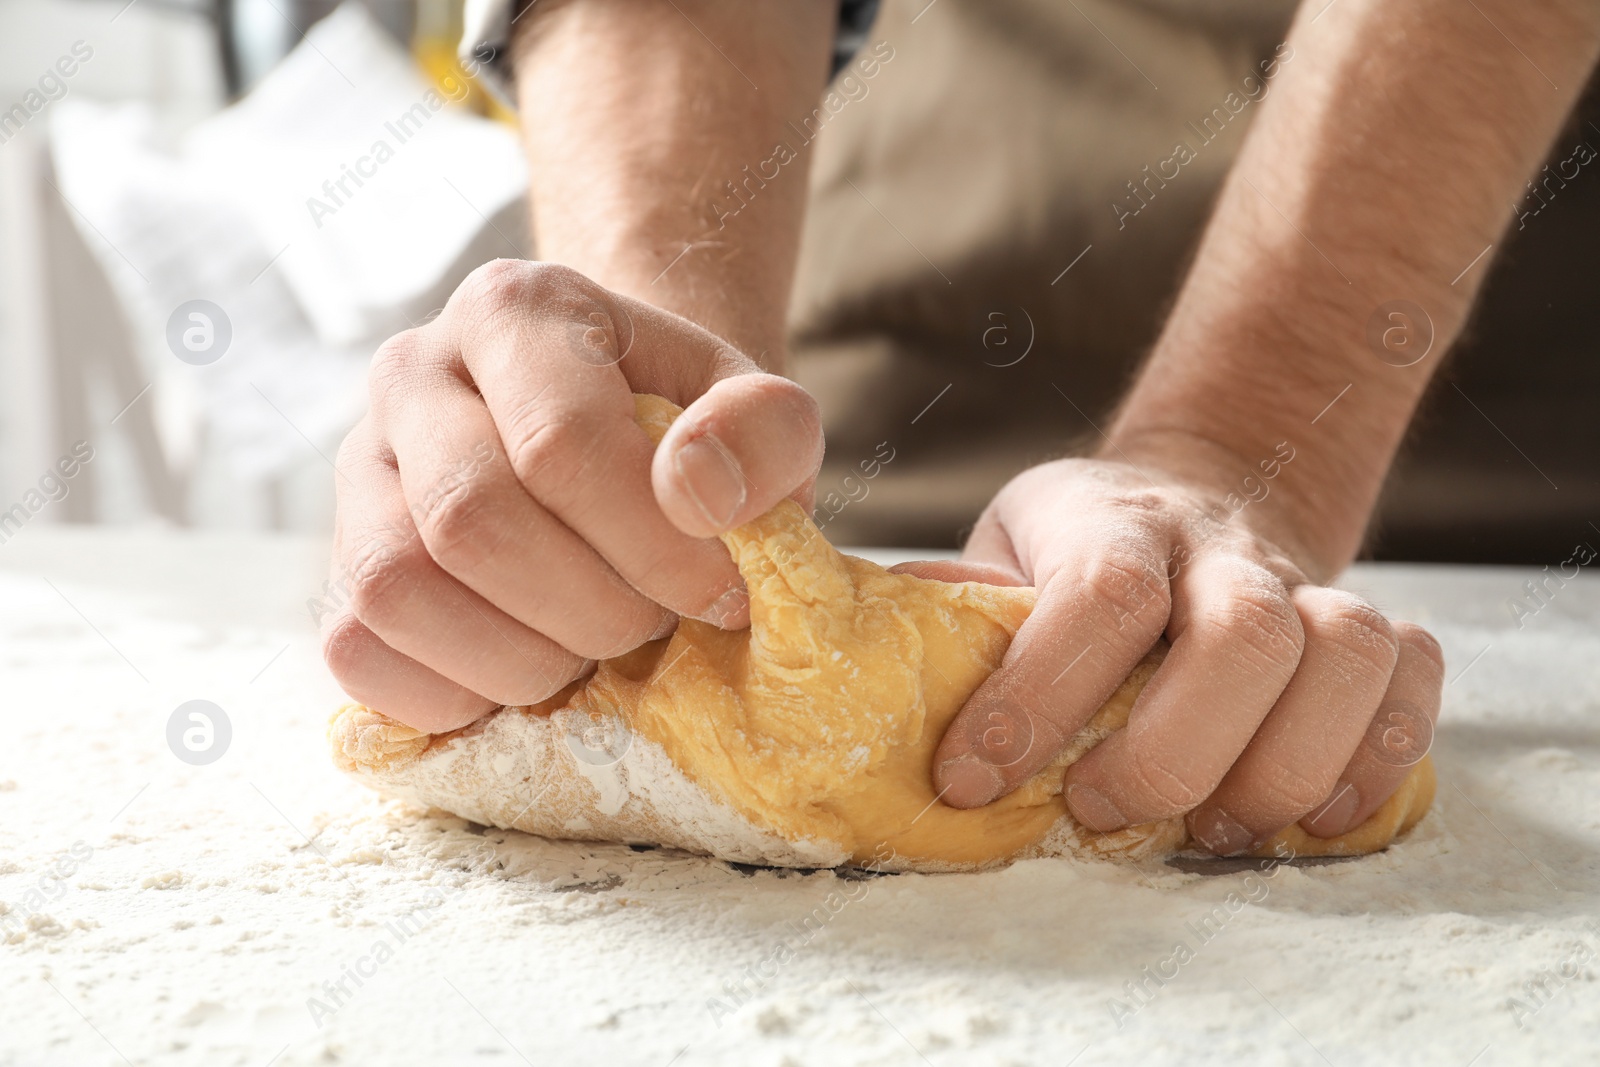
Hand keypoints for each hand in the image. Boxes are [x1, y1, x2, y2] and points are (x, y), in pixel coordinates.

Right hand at [321, 261, 821, 732]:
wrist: (622, 441)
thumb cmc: (691, 434)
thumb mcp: (757, 413)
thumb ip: (763, 433)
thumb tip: (696, 494)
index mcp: (515, 309)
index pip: (560, 441)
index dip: (653, 545)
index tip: (721, 596)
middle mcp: (411, 372)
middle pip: (471, 519)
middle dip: (590, 608)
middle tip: (655, 624)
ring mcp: (357, 469)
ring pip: (396, 587)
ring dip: (521, 658)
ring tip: (594, 648)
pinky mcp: (333, 561)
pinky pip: (355, 651)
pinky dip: (452, 693)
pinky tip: (530, 669)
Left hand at [913, 451, 1441, 852]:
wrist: (1195, 491)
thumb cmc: (1075, 550)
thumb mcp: (998, 553)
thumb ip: (952, 609)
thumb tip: (860, 673)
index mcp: (1110, 522)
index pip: (1096, 598)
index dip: (1036, 699)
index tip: (970, 781)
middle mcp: (1218, 546)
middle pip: (1243, 639)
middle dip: (1171, 755)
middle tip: (1101, 813)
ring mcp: (1304, 580)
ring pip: (1347, 655)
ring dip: (1284, 767)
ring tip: (1213, 829)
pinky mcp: (1369, 623)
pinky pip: (1414, 680)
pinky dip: (1378, 757)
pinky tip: (1314, 814)